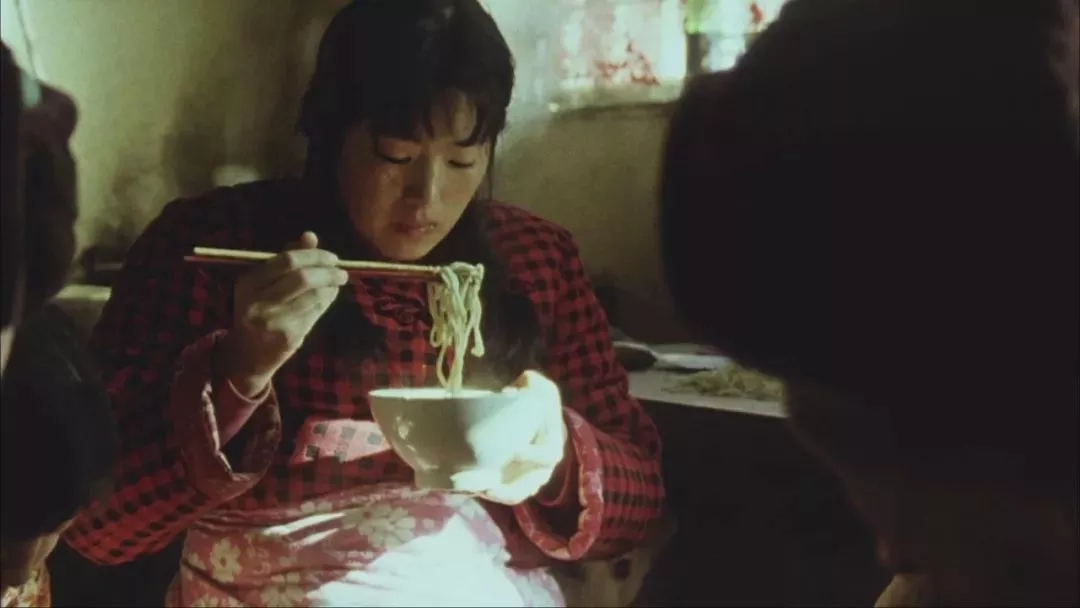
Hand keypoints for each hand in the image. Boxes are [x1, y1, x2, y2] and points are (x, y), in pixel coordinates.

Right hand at [218, 232, 347, 396]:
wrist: (248, 353)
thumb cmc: (258, 309)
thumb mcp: (263, 283)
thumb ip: (286, 258)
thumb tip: (310, 236)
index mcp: (248, 283)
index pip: (287, 260)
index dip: (314, 256)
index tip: (332, 257)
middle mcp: (258, 302)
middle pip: (303, 278)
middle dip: (328, 272)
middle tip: (341, 272)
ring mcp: (274, 321)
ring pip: (314, 296)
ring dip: (331, 287)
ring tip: (336, 283)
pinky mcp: (289, 337)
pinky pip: (316, 313)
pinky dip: (327, 301)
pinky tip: (328, 297)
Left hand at [445, 370, 568, 504]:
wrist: (534, 414)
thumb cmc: (535, 400)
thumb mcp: (537, 385)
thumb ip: (530, 383)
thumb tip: (508, 393)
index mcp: (551, 444)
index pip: (547, 456)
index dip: (534, 456)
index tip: (516, 452)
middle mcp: (541, 467)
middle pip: (528, 486)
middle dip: (509, 490)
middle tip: (487, 486)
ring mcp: (526, 477)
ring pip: (513, 494)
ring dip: (495, 496)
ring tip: (474, 491)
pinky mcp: (510, 480)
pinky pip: (500, 492)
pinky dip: (485, 492)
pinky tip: (468, 487)